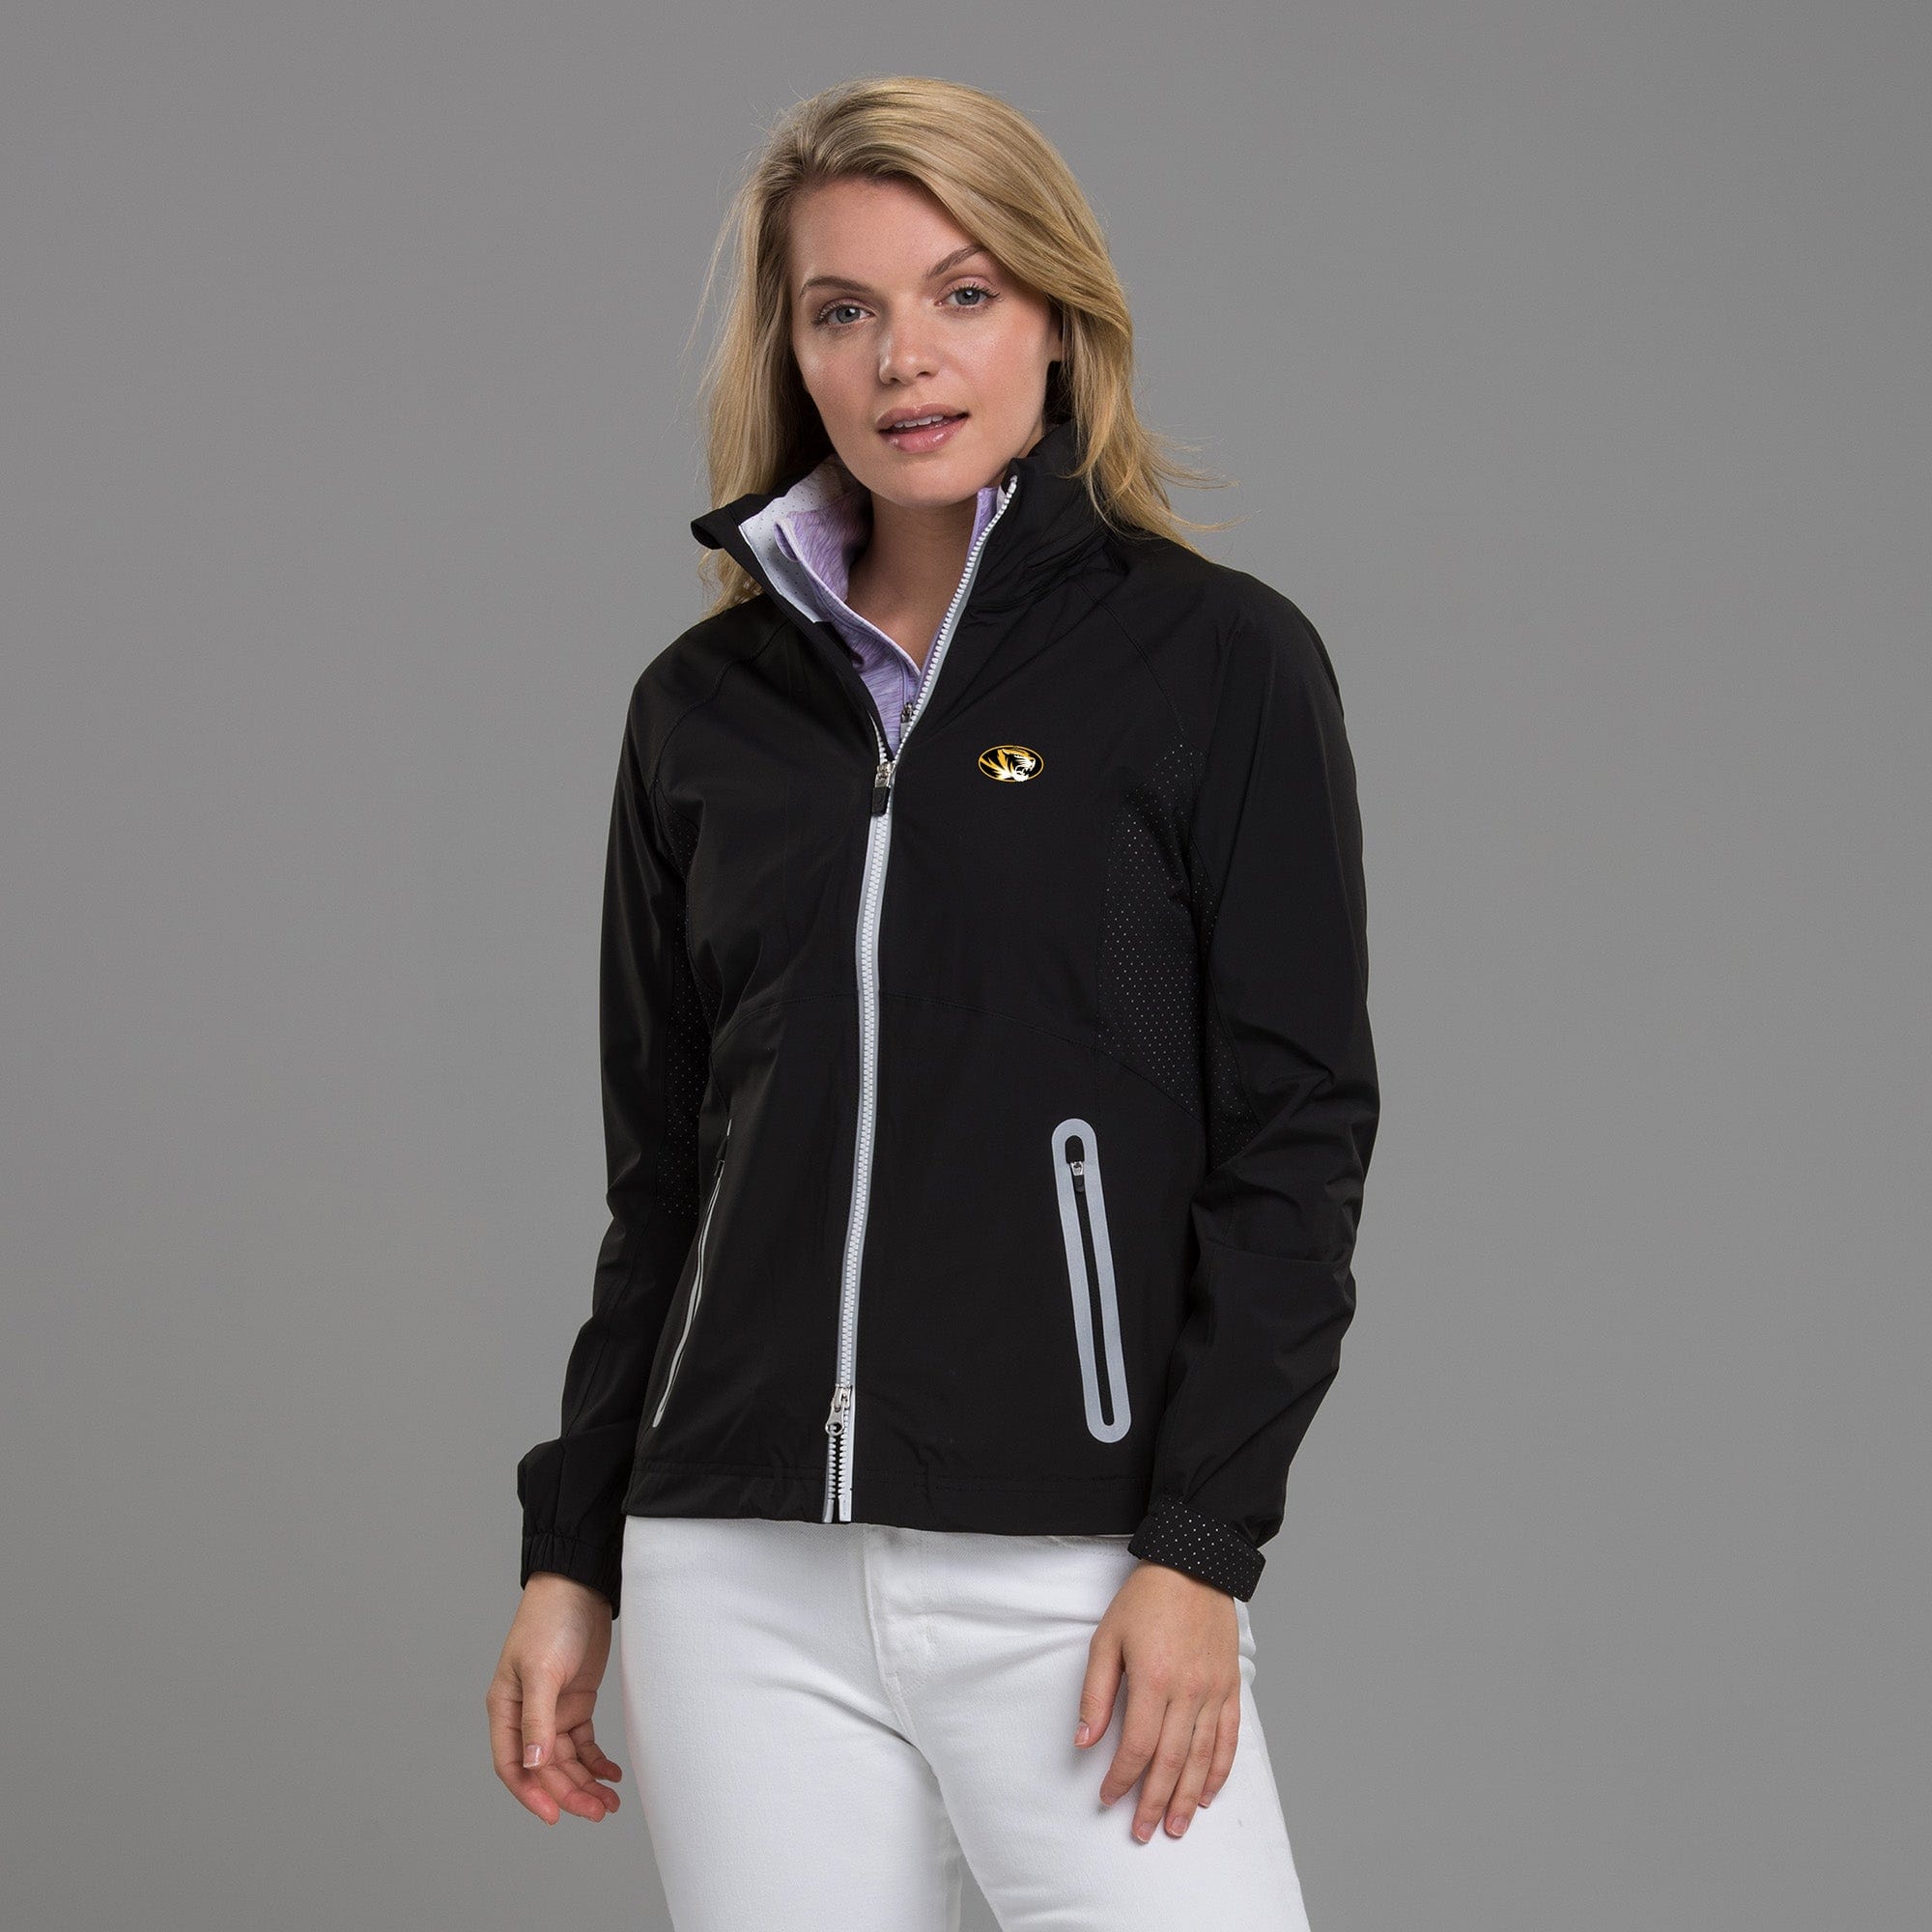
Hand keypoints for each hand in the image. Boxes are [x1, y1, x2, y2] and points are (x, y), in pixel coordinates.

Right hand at [486, 1572, 625, 1824]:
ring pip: (565, 1760)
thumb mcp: (542, 1670)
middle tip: (597, 1812)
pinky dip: (596, 1761)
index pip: (512, 1764)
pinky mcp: (576, 1701)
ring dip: (585, 1782)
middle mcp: (526, 1715)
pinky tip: (611, 1774)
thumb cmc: (551, 1621)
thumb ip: (537, 1720)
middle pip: (544, 1767)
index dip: (531, 1793)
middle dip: (568, 1792)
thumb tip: (534, 1764)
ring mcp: (552, 1710)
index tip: (555, 1816)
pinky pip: (583, 1743)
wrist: (580, 1587)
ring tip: (609, 1803)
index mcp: (505, 1708)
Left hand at [1074, 1560, 1241, 1840]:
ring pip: (1203, 1759)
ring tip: (1176, 1827)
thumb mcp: (1107, 1639)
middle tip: (1142, 1831)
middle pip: (1172, 1762)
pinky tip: (1209, 1794)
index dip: (1122, 1778)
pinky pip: (1230, 1739)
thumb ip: (1095, 1694)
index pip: (1138, 1747)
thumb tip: (1083, 1741)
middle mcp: (1189, 1692)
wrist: (1194, 1564)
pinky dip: (1220, 1771)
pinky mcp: (1231, 1686)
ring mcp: (1215, 1691)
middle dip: (1155, 1802)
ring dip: (1189, 1798)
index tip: (1108, 1797)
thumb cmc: (1145, 1600)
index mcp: (1154, 1680)